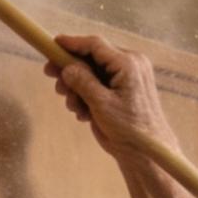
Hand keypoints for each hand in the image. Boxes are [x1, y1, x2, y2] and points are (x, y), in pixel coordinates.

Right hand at [42, 34, 178, 160]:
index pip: (95, 45)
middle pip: (92, 58)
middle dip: (71, 69)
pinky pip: (99, 85)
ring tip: (72, 105)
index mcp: (127, 64)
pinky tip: (83, 114)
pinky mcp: (122, 91)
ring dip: (77, 87)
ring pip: (92, 73)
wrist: (146, 153)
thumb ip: (83, 82)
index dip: (72, 43)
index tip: (53, 44)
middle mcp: (128, 65)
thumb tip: (67, 67)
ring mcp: (126, 78)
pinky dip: (87, 96)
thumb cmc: (130, 129)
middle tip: (51, 77)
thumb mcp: (102, 104)